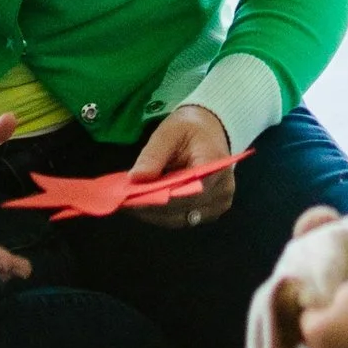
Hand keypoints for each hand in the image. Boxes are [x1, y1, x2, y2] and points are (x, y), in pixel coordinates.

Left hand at [127, 101, 233, 228]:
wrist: (210, 129)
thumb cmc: (190, 128)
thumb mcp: (169, 132)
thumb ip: (153, 155)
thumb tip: (135, 178)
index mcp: (216, 165)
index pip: (191, 193)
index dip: (162, 200)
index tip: (134, 200)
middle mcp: (222, 189)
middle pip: (185, 210)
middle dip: (153, 208)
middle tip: (124, 203)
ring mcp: (218, 203)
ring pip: (183, 218)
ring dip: (156, 214)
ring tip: (130, 205)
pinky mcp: (210, 210)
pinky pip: (184, 218)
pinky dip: (163, 214)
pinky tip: (144, 205)